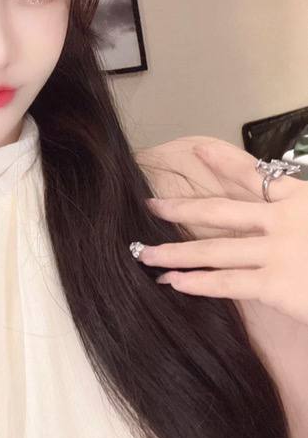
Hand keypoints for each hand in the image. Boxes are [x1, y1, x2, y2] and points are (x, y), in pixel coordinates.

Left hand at [135, 139, 307, 325]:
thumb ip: (298, 207)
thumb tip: (275, 212)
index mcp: (303, 200)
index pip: (258, 176)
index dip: (224, 163)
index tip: (197, 151)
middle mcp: (287, 221)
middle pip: (221, 211)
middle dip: (181, 208)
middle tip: (151, 205)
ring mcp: (279, 253)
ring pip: (215, 250)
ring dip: (175, 251)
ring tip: (145, 253)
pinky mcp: (278, 286)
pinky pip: (227, 283)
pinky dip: (197, 284)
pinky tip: (172, 281)